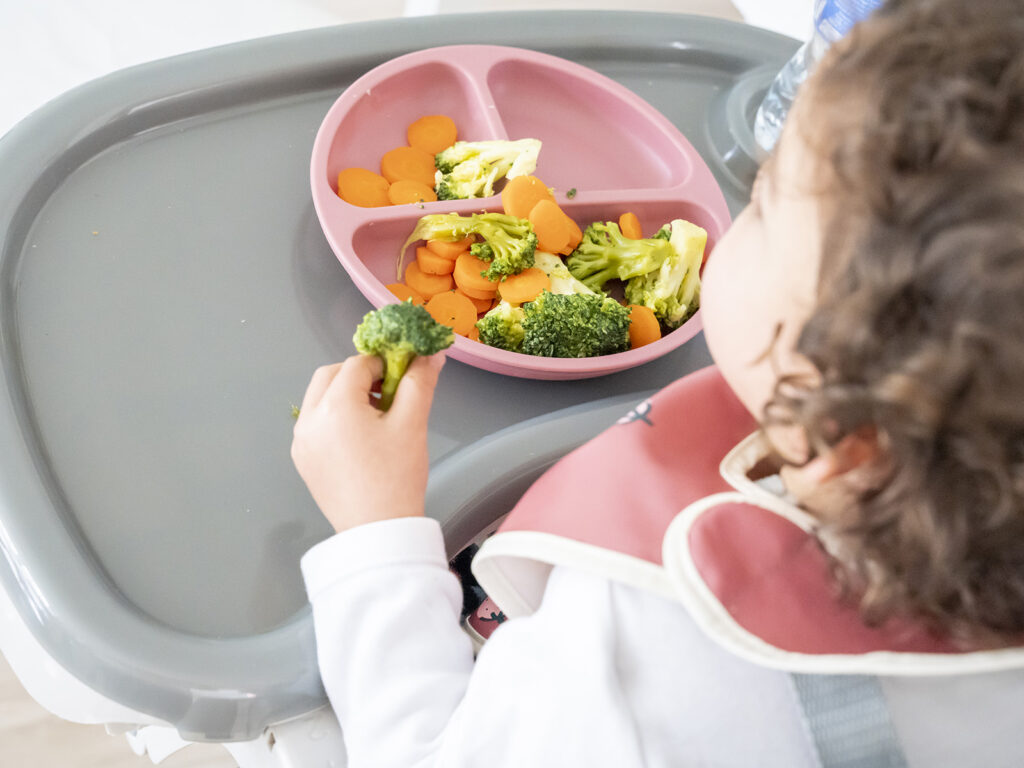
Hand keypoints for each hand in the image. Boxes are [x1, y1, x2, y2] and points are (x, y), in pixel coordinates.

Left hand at [291, 353, 445, 532]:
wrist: (378, 531)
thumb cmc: (396, 479)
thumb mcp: (413, 423)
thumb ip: (420, 381)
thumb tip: (430, 355)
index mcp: (335, 406)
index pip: (358, 364)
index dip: (384, 364)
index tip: (404, 376)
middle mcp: (310, 419)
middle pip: (331, 375)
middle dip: (359, 375)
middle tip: (388, 393)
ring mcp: (302, 441)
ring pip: (320, 397)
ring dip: (345, 394)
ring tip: (376, 416)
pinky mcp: (303, 459)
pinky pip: (315, 423)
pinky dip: (334, 418)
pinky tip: (360, 437)